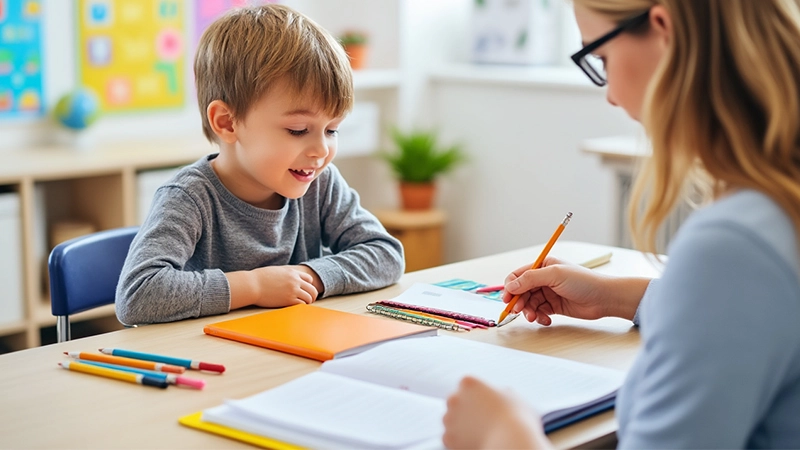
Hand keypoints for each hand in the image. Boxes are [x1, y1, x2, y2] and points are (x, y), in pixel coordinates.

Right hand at [227, 265, 321, 308]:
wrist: (252, 285)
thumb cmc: (259, 278)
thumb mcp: (276, 271)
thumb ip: (285, 274)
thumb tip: (287, 276)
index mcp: (292, 272)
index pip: (309, 279)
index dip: (309, 285)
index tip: (306, 290)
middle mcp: (295, 281)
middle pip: (312, 289)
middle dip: (313, 295)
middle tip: (310, 300)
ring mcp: (293, 290)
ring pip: (309, 297)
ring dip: (308, 302)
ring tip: (305, 305)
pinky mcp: (288, 300)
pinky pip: (302, 304)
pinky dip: (302, 306)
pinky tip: (298, 307)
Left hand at [442, 376, 548, 448]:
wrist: (511, 442)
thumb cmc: (516, 418)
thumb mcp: (512, 396)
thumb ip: (500, 392)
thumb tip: (501, 394)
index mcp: (468, 383)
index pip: (467, 385)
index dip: (477, 395)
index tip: (486, 404)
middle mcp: (454, 398)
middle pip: (456, 401)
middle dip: (465, 409)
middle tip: (482, 419)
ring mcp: (449, 419)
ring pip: (451, 420)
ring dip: (461, 425)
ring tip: (481, 432)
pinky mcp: (448, 438)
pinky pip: (451, 438)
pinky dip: (460, 441)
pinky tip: (475, 441)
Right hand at [503, 257, 646, 324]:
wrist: (604, 298)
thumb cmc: (583, 281)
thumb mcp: (554, 275)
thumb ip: (530, 279)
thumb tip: (510, 285)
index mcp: (542, 266)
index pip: (518, 275)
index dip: (510, 287)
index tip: (507, 299)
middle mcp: (544, 279)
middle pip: (521, 291)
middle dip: (519, 302)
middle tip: (519, 312)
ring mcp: (548, 293)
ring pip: (529, 303)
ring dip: (529, 312)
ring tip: (535, 318)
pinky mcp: (554, 306)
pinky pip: (539, 312)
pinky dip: (539, 317)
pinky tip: (546, 320)